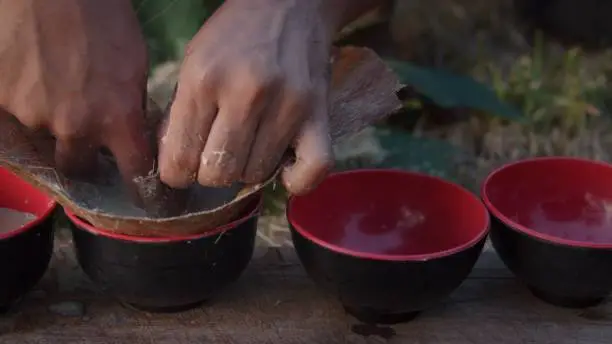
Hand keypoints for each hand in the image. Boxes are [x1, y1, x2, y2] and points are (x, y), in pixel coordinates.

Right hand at [0, 0, 152, 201]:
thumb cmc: (100, 12)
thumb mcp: (133, 61)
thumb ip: (128, 102)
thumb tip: (129, 126)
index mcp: (118, 118)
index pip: (136, 174)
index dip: (140, 188)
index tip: (142, 196)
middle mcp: (75, 127)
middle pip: (78, 169)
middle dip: (82, 159)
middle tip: (81, 138)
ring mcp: (33, 116)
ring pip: (41, 139)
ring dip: (48, 124)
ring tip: (52, 87)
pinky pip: (10, 119)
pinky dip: (20, 104)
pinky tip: (28, 78)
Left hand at [158, 0, 335, 194]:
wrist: (291, 6)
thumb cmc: (235, 36)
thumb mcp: (194, 61)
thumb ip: (181, 113)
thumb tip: (175, 164)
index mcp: (204, 78)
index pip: (180, 158)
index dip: (176, 173)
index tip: (184, 168)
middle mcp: (247, 94)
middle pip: (219, 173)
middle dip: (211, 172)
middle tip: (217, 154)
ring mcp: (287, 106)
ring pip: (256, 175)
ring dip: (248, 168)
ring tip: (249, 146)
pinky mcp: (319, 114)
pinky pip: (312, 171)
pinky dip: (296, 181)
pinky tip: (283, 169)